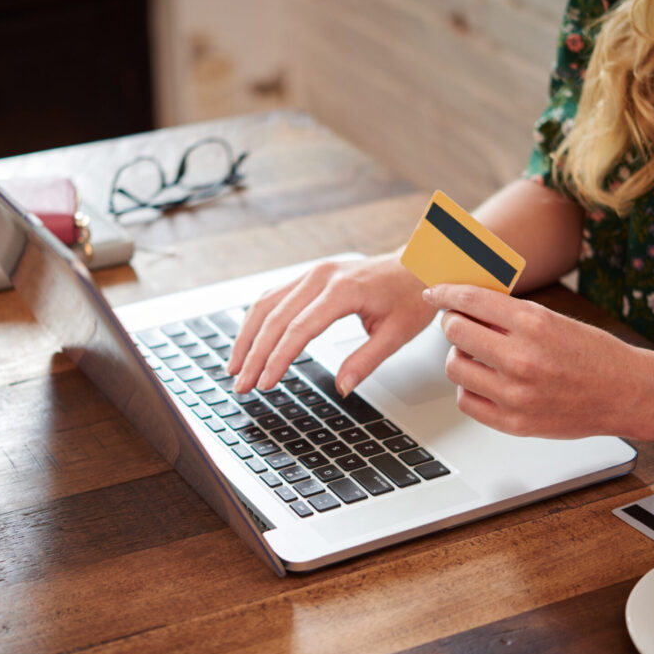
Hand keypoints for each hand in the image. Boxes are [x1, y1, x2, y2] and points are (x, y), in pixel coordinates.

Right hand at [229, 253, 435, 394]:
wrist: (417, 265)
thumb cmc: (410, 297)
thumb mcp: (396, 335)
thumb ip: (365, 361)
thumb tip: (342, 388)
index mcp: (343, 290)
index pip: (299, 329)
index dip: (278, 358)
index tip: (265, 383)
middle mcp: (320, 277)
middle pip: (275, 318)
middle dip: (254, 355)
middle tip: (242, 385)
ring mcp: (312, 274)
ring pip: (266, 305)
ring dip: (247, 337)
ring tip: (235, 368)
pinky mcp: (309, 277)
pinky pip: (274, 297)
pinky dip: (257, 321)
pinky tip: (248, 342)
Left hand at [424, 284, 643, 438]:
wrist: (626, 393)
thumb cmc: (593, 354)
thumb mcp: (553, 320)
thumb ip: (509, 315)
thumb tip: (465, 306)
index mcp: (534, 323)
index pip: (470, 300)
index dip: (445, 293)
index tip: (435, 293)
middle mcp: (522, 358)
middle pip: (455, 331)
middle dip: (453, 323)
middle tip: (460, 324)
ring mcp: (516, 393)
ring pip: (455, 367)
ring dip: (459, 357)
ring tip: (476, 355)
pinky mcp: (514, 422)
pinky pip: (466, 401)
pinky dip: (469, 388)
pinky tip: (484, 381)